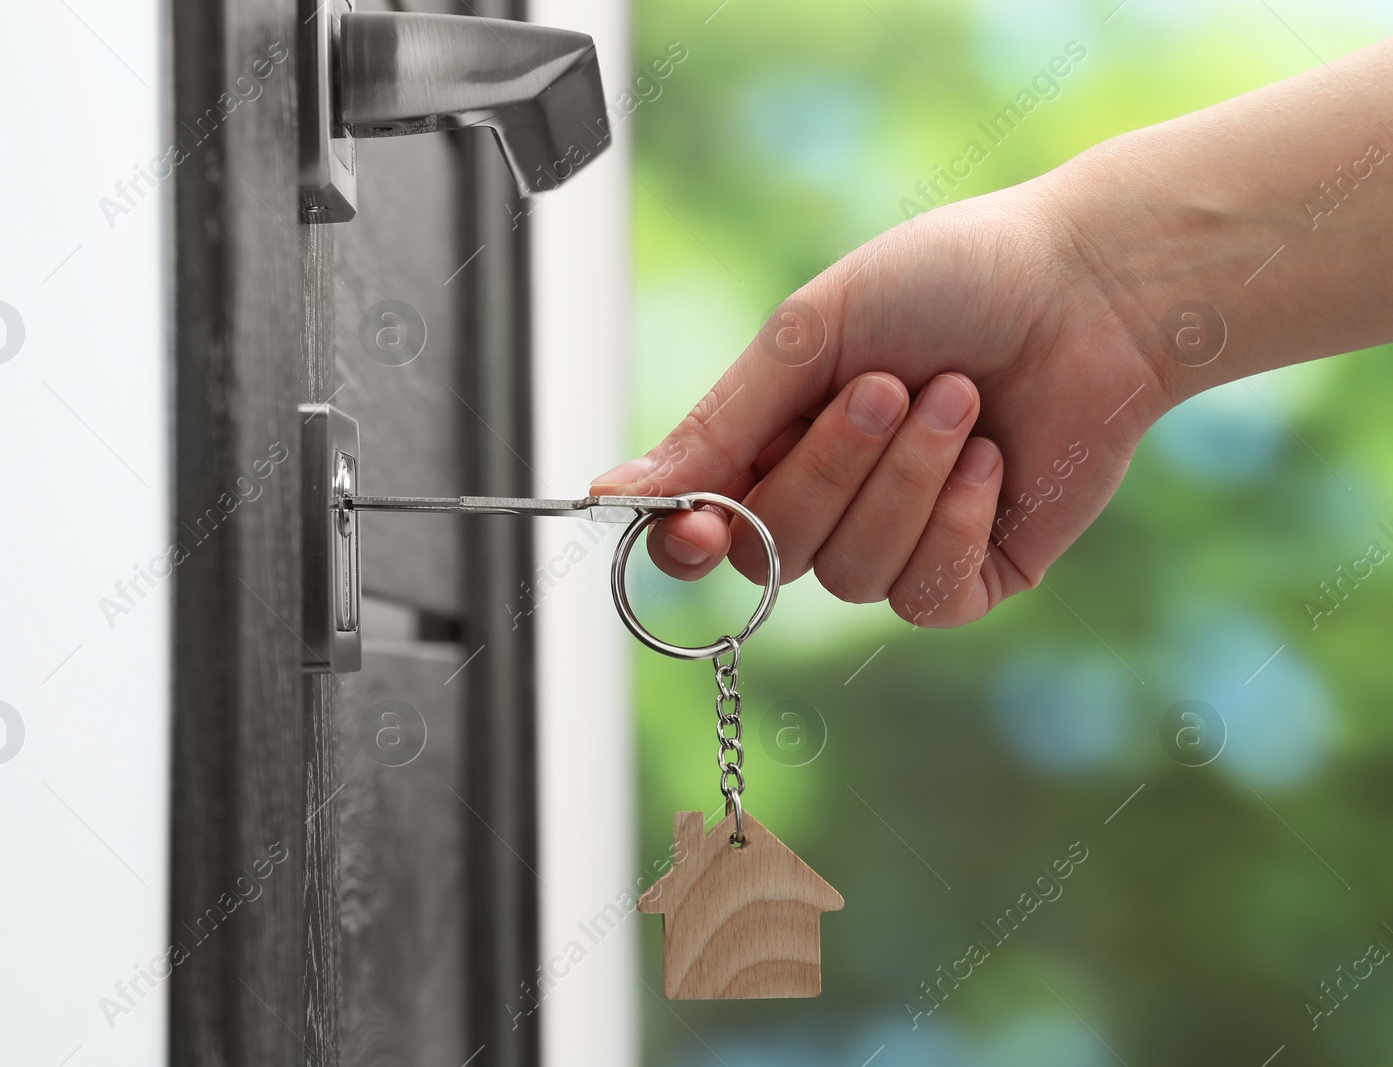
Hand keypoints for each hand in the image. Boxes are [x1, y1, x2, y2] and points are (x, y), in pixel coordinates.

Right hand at [593, 179, 1170, 626]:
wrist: (1093, 287)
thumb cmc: (950, 280)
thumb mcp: (812, 334)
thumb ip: (720, 421)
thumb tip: (614, 490)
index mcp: (773, 440)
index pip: (701, 528)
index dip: (689, 540)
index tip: (698, 526)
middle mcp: (827, 501)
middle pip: (772, 554)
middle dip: (832, 468)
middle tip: (892, 384)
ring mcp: (899, 543)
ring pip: (849, 576)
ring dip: (906, 479)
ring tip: (960, 398)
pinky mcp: (973, 574)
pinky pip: (924, 597)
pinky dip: (954, 522)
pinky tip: (991, 459)